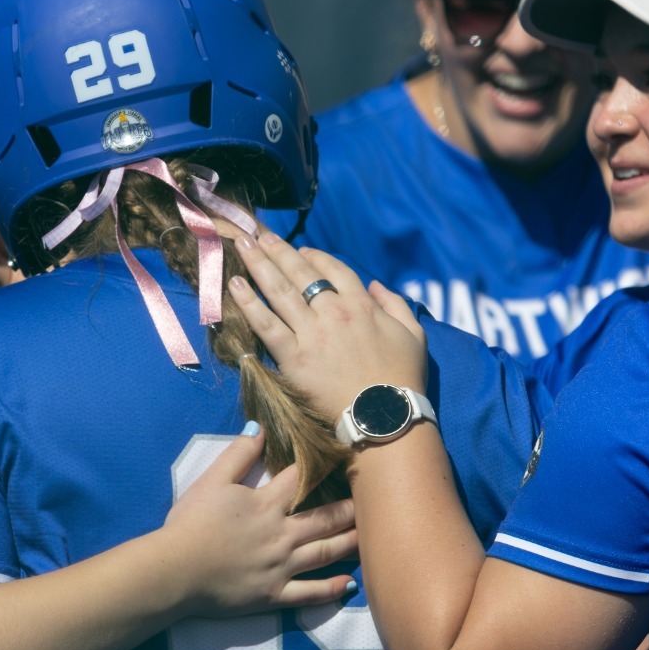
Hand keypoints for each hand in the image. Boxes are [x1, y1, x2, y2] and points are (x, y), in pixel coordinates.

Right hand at [158, 429, 357, 616]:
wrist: (176, 570)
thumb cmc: (190, 524)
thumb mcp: (210, 481)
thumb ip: (237, 455)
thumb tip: (260, 429)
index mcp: (266, 504)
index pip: (300, 479)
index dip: (320, 468)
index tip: (341, 460)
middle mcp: (282, 534)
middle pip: (324, 518)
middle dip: (349, 509)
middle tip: (373, 503)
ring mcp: (281, 567)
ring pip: (324, 553)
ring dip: (349, 543)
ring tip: (371, 537)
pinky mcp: (274, 595)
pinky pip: (309, 593)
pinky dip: (331, 589)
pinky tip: (349, 584)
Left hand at [227, 230, 426, 418]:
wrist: (385, 416)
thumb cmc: (403, 378)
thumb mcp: (414, 334)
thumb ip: (396, 304)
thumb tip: (375, 285)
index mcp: (362, 304)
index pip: (334, 270)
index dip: (315, 256)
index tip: (301, 250)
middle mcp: (334, 311)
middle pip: (300, 272)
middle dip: (277, 250)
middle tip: (258, 234)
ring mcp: (311, 333)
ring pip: (279, 290)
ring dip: (259, 264)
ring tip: (242, 246)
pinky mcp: (293, 357)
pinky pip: (266, 324)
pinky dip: (248, 303)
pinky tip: (234, 286)